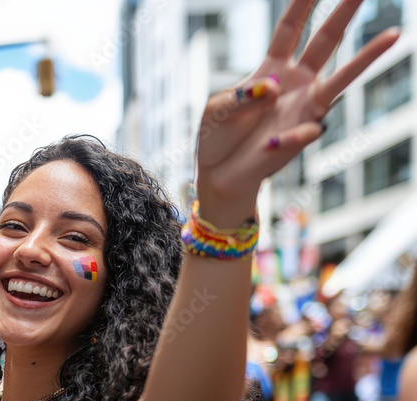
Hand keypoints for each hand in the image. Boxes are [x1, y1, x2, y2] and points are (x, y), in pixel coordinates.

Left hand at [195, 0, 398, 225]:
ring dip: (366, 57)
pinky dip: (285, 138)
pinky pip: (304, 130)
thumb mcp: (216, 110)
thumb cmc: (217, 138)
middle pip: (325, 41)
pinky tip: (269, 144)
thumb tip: (273, 88)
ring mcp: (304, 107)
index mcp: (271, 68)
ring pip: (342, 77)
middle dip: (344, 13)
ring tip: (393, 35)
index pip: (290, 27)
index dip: (303, 2)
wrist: (220, 175)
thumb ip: (240, 97)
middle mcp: (295, 82)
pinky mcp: (304, 134)